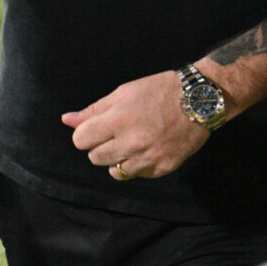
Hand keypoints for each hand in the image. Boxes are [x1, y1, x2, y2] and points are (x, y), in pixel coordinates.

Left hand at [62, 70, 209, 179]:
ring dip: (119, 158)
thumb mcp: (125, 92)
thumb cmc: (160, 91)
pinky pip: (138, 175)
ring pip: (115, 172)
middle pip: (95, 158)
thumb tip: (67, 120)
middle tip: (117, 134)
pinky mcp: (162, 168)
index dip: (86, 134)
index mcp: (119, 120)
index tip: (98, 128)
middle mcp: (131, 143)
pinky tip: (149, 148)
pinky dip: (139, 165)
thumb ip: (94, 110)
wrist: (199, 100)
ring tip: (133, 142)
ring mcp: (148, 158)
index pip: (81, 140)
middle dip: (100, 147)